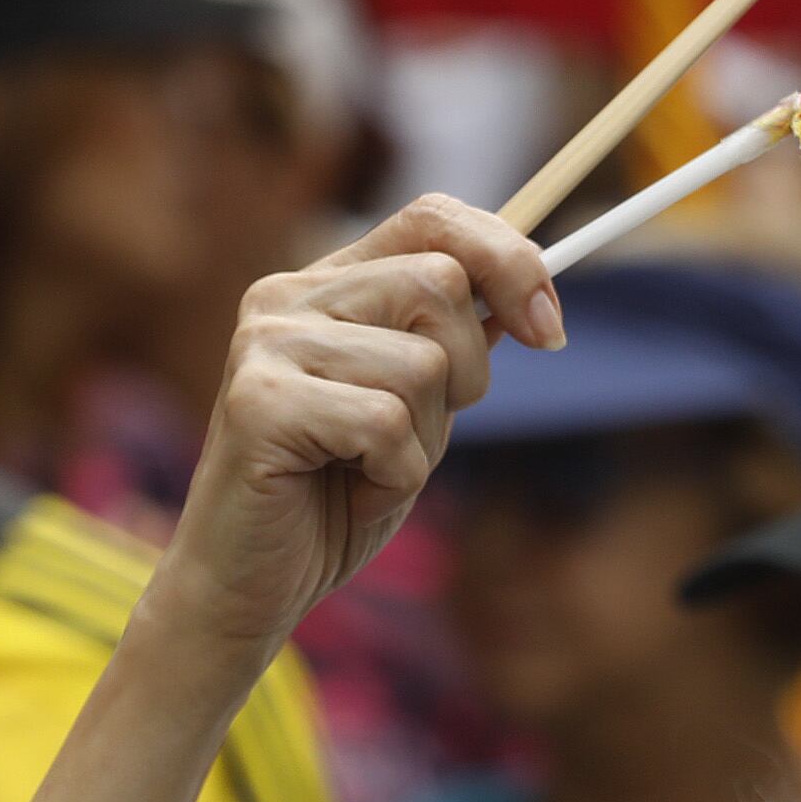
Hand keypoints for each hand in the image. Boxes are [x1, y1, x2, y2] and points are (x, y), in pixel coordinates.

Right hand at [155, 194, 561, 660]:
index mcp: (326, 284)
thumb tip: (532, 295)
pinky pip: (387, 424)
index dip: (508, 259)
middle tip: (416, 435)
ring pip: (423, 362)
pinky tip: (348, 493)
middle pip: (440, 284)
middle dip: (467, 373)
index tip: (548, 331)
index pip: (433, 217)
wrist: (251, 585)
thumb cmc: (338, 495)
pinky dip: (393, 477)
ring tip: (368, 469)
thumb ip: (456, 344)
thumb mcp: (419, 408)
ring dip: (424, 439)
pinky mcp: (256, 403)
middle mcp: (287, 297)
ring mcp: (265, 344)